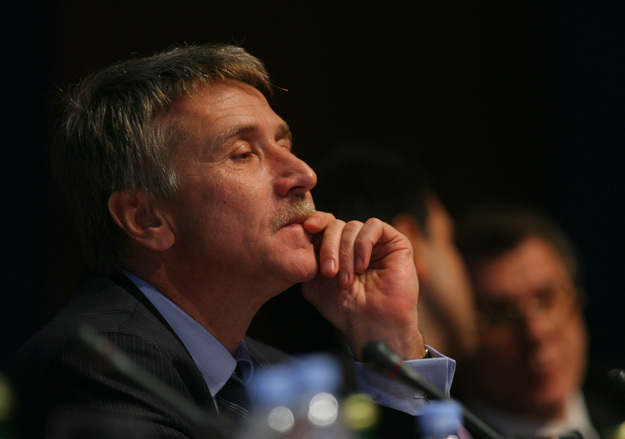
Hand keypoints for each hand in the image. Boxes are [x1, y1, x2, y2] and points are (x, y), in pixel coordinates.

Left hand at [301, 211, 423, 360]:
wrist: (371, 324)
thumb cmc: (345, 309)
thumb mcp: (314, 283)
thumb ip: (307, 259)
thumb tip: (302, 235)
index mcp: (338, 249)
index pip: (325, 224)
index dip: (317, 222)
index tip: (308, 228)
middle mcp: (355, 243)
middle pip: (336, 225)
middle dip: (328, 247)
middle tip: (328, 272)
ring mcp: (375, 242)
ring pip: (352, 226)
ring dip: (345, 253)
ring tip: (346, 280)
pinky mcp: (394, 242)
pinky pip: (373, 226)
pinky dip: (363, 244)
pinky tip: (362, 266)